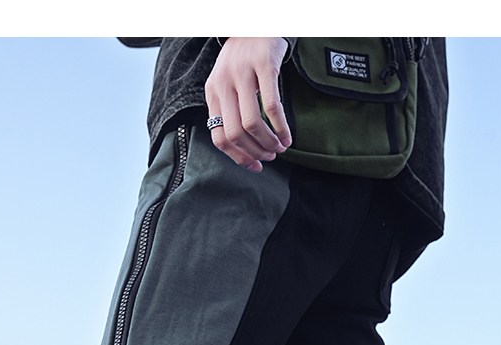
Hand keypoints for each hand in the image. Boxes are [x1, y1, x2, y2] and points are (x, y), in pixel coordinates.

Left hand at [205, 37, 291, 172]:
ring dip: (268, 142)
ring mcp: (243, 73)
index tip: (255, 165)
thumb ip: (230, 110)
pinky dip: (281, 127)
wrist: (254, 24)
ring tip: (280, 148)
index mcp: (213, 92)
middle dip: (254, 152)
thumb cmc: (244, 59)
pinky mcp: (264, 65)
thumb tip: (245, 149)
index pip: (219, 136)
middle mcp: (224, 83)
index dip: (238, 157)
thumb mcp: (228, 83)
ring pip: (251, 123)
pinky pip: (271, 106)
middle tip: (270, 156)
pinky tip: (287, 136)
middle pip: (235, 133)